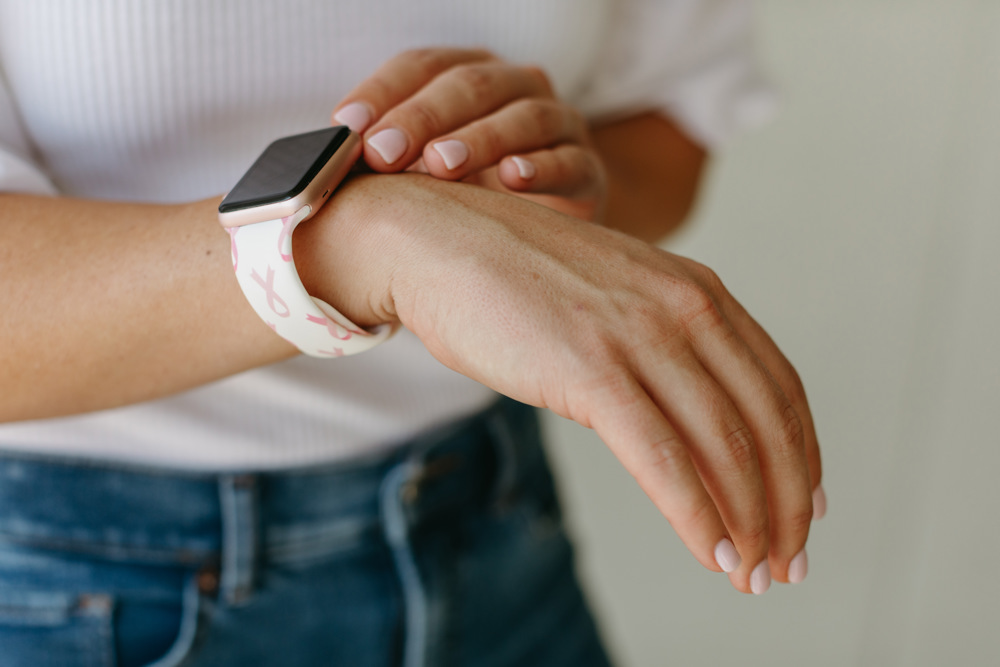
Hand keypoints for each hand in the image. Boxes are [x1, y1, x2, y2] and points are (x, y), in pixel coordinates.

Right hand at [298, 174, 823, 594]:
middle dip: (787, 504)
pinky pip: (663, 459)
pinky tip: (712, 555)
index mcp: (697, 290)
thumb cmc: (515, 276)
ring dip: (749, 522)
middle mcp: (684, 308)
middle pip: (767, 423)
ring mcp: (639, 336)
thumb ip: (656, 347)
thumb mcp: (612, 299)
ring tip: (753, 574)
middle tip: (787, 562)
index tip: (807, 508)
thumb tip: (678, 426)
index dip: (802, 456)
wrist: (436, 239)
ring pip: (725, 447)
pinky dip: (696, 516)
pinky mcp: (591, 369)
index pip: (779, 385)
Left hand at [330, 48, 606, 221]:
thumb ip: (389, 156)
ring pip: (522, 116)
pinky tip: (512, 179)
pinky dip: (540, 167)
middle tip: (385, 152)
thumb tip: (331, 158)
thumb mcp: (425, 172)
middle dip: (423, 117)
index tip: (346, 128)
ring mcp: (558, 124)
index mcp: (470, 75)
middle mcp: (517, 87)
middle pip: (470, 85)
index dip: (384, 92)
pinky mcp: (587, 168)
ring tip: (441, 165)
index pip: (423, 65)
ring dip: (479, 138)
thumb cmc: (472, 199)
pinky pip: (567, 159)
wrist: (544, 241)